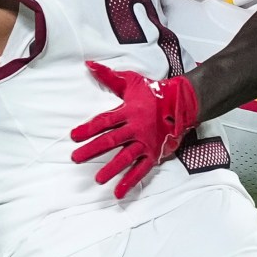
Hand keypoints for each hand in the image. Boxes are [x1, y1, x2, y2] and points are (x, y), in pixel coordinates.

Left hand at [70, 62, 199, 197]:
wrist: (183, 103)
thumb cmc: (154, 92)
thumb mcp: (131, 81)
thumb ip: (109, 76)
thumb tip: (89, 65)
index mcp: (128, 111)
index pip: (104, 121)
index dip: (88, 129)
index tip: (73, 136)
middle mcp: (136, 128)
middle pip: (111, 141)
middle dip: (92, 150)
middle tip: (76, 157)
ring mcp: (146, 143)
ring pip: (126, 158)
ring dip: (111, 169)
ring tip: (98, 179)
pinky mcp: (155, 153)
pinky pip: (141, 170)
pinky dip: (130, 182)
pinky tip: (118, 192)